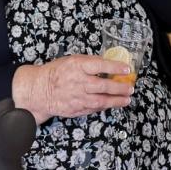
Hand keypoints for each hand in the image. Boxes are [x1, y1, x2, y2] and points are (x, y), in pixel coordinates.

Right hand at [12, 55, 132, 124]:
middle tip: (130, 87)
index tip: (127, 69)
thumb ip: (89, 63)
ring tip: (127, 99)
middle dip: (120, 88)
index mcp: (77, 66)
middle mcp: (78, 82)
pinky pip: (94, 108)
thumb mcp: (72, 60)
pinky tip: (113, 104)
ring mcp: (78, 97)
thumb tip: (108, 64)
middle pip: (103, 85)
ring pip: (101, 100)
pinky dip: (105, 106)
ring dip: (116, 101)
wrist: (39, 90)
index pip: (100, 65)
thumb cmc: (57, 72)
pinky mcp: (76, 109)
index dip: (115, 67)